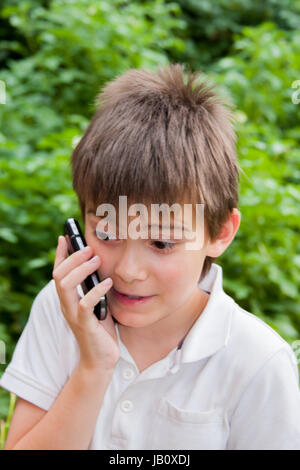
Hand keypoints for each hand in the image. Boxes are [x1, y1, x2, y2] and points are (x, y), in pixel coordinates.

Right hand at [52, 235, 119, 371]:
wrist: (101, 360)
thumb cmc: (100, 329)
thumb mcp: (96, 303)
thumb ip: (94, 288)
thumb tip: (100, 266)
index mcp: (68, 299)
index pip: (58, 272)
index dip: (60, 255)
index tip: (64, 237)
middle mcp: (66, 305)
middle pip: (59, 275)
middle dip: (72, 258)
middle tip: (89, 248)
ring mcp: (73, 315)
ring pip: (66, 286)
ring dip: (81, 270)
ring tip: (96, 260)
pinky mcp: (85, 324)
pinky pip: (85, 303)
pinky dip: (96, 290)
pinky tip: (108, 282)